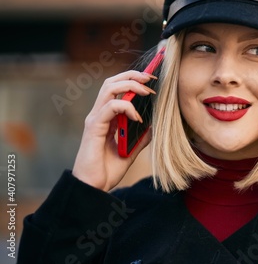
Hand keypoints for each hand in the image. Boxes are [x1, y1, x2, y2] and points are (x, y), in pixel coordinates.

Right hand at [72, 71, 156, 190]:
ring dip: (131, 85)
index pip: (117, 88)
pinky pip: (110, 107)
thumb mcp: (132, 149)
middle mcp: (99, 114)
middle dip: (133, 75)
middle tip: (151, 79)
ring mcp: (95, 119)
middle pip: (112, 82)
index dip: (133, 78)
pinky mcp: (94, 127)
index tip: (152, 78)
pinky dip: (127, 107)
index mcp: (107, 117)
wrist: (94, 187)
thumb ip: (141, 136)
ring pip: (109, 88)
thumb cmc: (108, 169)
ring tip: (147, 92)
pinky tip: (137, 118)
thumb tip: (156, 125)